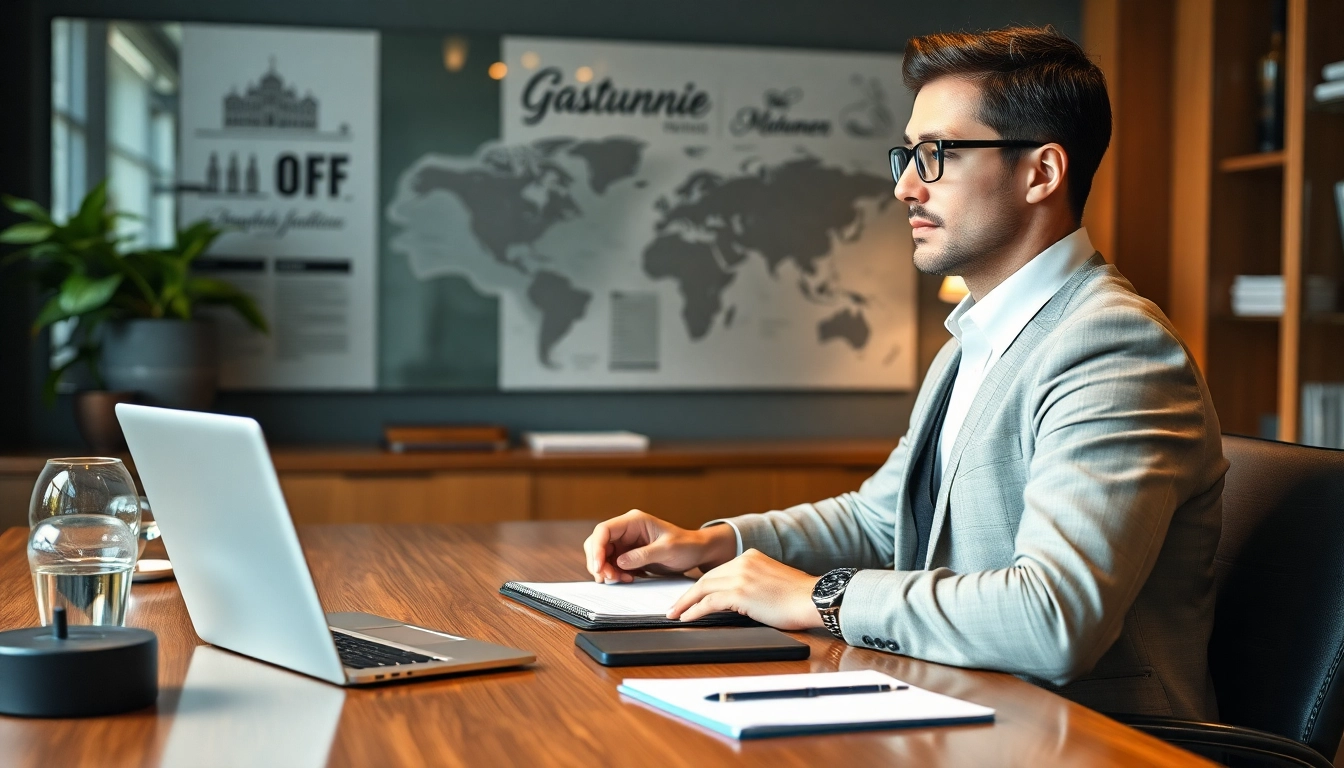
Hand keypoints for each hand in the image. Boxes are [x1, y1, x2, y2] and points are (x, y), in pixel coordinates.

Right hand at [583, 510, 736, 582]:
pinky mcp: (628, 555)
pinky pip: (612, 564)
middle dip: (599, 562)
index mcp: (634, 521)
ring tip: (621, 580)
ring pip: (603, 556)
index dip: (597, 548)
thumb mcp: (667, 549)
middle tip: (609, 579)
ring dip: (607, 570)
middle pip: (598, 544)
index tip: (599, 567)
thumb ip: (643, 555)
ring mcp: (626, 542)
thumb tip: (620, 562)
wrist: (696, 551)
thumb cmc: (686, 545)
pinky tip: (628, 579)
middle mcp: (626, 530)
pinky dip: (615, 574)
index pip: (604, 530)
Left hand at [667, 549, 823, 629]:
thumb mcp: (771, 581)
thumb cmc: (799, 597)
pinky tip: (687, 618)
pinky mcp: (740, 592)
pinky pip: (709, 602)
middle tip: (675, 607)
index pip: (718, 572)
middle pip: (706, 578)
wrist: (814, 598)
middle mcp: (742, 562)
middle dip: (687, 594)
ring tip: (675, 615)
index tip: (690, 596)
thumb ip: (753, 583)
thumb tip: (739, 599)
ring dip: (685, 603)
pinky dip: (694, 611)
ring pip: (703, 588)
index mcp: (750, 557)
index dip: (701, 586)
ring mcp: (740, 576)